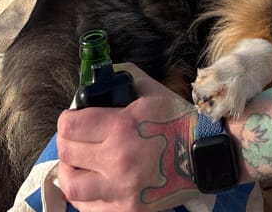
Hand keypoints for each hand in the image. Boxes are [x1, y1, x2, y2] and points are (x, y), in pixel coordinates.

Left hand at [57, 63, 198, 211]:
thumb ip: (126, 76)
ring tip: (77, 164)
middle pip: (67, 153)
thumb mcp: (153, 91)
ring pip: (71, 185)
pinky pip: (88, 208)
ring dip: (69, 171)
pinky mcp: (126, 210)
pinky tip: (92, 183)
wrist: (205, 156)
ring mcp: (120, 190)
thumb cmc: (179, 121)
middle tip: (74, 138)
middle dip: (66, 142)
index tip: (72, 118)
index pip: (70, 126)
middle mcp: (116, 160)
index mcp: (121, 127)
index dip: (66, 119)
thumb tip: (105, 73)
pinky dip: (83, 196)